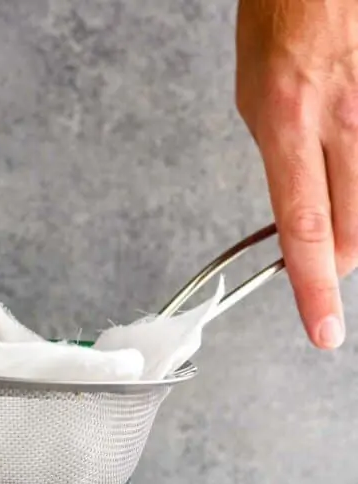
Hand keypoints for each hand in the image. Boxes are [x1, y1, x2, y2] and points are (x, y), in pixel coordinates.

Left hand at [236, 0, 357, 349]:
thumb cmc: (282, 12)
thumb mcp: (256, 94)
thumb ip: (282, 159)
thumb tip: (298, 211)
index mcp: (289, 122)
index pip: (304, 229)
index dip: (313, 289)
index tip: (323, 331)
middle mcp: (345, 118)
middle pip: (355, 230)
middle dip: (337, 258)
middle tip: (325, 257)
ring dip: (357, 219)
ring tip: (338, 195)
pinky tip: (350, 154)